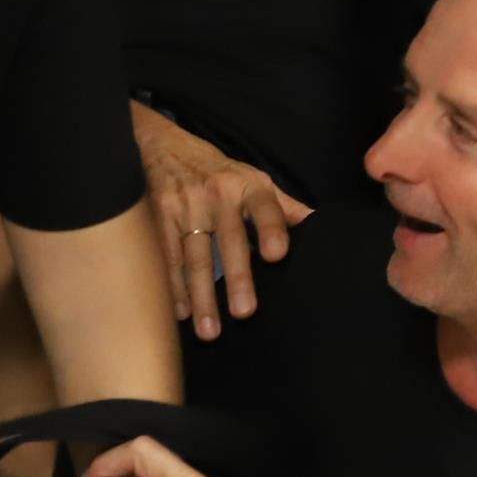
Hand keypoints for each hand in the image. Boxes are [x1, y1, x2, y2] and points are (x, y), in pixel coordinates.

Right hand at [133, 102, 310, 340]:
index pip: (266, 208)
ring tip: (209, 330)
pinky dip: (172, 287)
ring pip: (194, 257)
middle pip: (229, 240)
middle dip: (236, 278)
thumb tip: (319, 224)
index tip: (278, 255)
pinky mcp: (157, 217)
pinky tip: (179, 313)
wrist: (163, 146)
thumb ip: (283, 207)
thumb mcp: (254, 180)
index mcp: (248, 186)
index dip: (271, 229)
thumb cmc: (219, 172)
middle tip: (245, 313)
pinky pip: (166, 257)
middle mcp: (218, 195)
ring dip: (200, 296)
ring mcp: (185, 207)